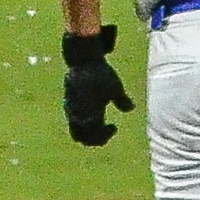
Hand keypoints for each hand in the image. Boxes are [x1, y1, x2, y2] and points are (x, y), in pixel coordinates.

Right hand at [61, 27, 132, 145]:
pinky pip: (73, 120)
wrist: (83, 60)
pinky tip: (92, 112)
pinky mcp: (68, 103)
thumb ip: (122, 101)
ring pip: (75, 129)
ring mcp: (70, 109)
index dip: (104, 137)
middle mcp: (77, 115)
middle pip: (80, 138)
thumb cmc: (101, 74)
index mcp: (88, 114)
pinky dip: (83, 123)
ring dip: (87, 131)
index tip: (114, 126)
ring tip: (99, 123)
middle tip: (106, 130)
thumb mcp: (115, 87)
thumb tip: (131, 109)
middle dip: (93, 138)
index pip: (93, 137)